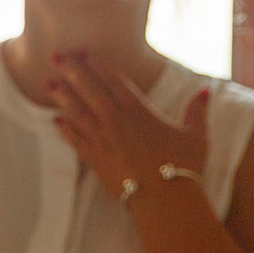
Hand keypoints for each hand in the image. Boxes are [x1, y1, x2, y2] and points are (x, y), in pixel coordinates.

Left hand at [48, 51, 208, 201]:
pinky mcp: (96, 160)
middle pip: (90, 90)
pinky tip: (55, 121)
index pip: (115, 81)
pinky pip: (76, 141)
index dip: (99, 65)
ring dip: (62, 97)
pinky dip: (65, 130)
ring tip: (47, 83)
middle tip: (55, 55)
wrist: (165, 200)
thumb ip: (198, 111)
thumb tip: (205, 91)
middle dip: (72, 71)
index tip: (85, 52)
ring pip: (78, 112)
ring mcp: (103, 140)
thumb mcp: (197, 136)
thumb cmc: (184, 167)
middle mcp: (117, 121)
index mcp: (139, 111)